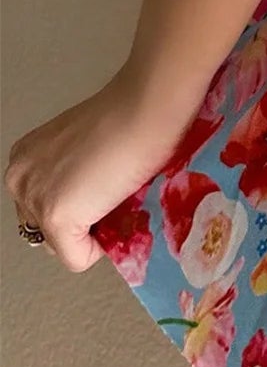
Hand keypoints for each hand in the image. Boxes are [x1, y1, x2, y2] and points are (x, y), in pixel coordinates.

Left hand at [5, 64, 201, 271]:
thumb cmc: (132, 115)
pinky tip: (118, 211)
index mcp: (25, 157)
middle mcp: (20, 178)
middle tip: (111, 197)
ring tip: (116, 200)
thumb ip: (76, 175)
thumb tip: (94, 208)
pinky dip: (102, 248)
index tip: (102, 188)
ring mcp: (35, 199)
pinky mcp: (56, 219)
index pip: (41, 207)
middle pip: (45, 231)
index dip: (79, 204)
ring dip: (91, 233)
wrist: (146, 107)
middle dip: (80, 223)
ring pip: (61, 247)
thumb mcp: (88, 147)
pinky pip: (78, 258)